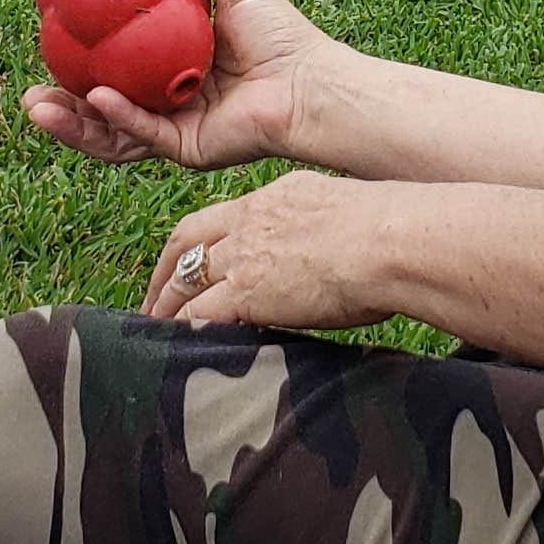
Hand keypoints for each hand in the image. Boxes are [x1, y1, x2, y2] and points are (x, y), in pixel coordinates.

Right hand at [23, 0, 344, 171]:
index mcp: (171, 72)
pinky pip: (144, 135)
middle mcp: (168, 105)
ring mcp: (176, 131)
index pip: (114, 74)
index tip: (50, 46)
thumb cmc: (281, 36)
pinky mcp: (188, 149)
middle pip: (102, 112)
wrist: (312, 80)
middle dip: (62, 109)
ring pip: (112, 133)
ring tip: (36, 106)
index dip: (80, 66)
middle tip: (29, 93)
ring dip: (73, 124)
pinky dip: (118, 118)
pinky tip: (97, 97)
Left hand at [144, 169, 394, 329]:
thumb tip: (321, 249)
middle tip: (152, 301)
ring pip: (183, 281)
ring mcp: (244, 257)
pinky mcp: (246, 293)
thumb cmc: (389, 232)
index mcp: (273, 198)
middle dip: (163, 275)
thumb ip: (315, 227)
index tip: (180, 264)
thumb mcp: (339, 212)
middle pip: (185, 245)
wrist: (392, 242)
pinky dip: (182, 330)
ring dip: (164, 307)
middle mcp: (249, 222)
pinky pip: (198, 314)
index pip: (215, 220)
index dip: (190, 245)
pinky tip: (176, 345)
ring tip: (153, 332)